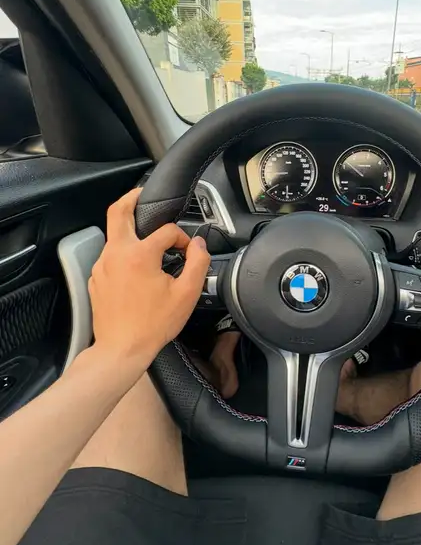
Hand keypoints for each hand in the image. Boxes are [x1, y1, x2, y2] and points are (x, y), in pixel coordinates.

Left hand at [88, 188, 208, 370]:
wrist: (121, 350)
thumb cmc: (152, 326)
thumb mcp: (186, 294)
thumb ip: (198, 263)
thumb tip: (199, 246)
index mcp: (139, 255)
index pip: (166, 231)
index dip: (181, 238)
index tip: (188, 251)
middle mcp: (116, 255)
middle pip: (118, 212)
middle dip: (132, 199)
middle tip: (143, 195)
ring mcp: (102, 266)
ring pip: (114, 236)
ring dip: (130, 231)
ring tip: (146, 236)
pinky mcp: (96, 278)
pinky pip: (110, 256)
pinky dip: (123, 253)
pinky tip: (137, 266)